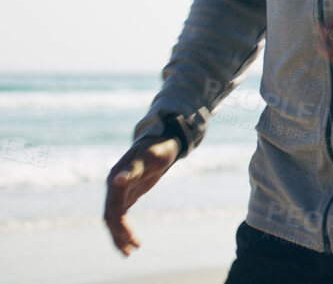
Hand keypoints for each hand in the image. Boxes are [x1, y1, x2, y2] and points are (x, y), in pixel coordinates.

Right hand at [103, 135, 180, 255]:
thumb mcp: (149, 157)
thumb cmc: (157, 148)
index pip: (113, 208)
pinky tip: (133, 242)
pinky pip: (121, 216)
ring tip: (130, 252)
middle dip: (118, 235)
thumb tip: (115, 181)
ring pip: (114, 219)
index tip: (130, 238)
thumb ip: (132, 170)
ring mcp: (119, 192)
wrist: (162, 141)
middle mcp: (113, 187)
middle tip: (130, 251)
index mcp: (115, 179)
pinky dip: (124, 230)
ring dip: (119, 236)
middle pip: (110, 217)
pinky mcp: (127, 195)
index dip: (119, 225)